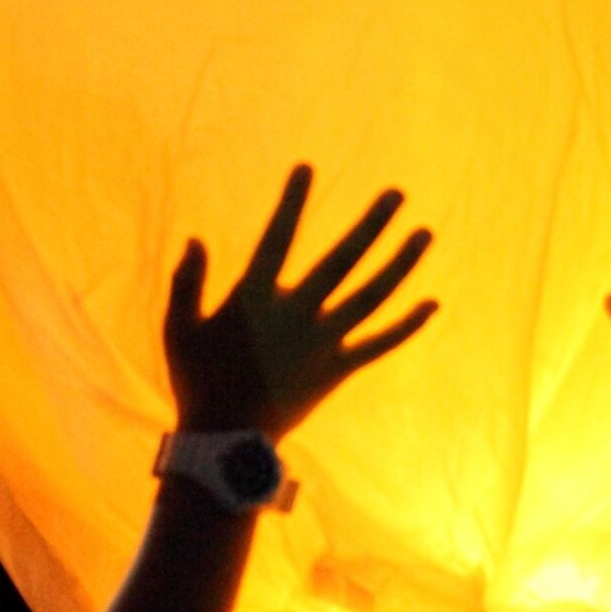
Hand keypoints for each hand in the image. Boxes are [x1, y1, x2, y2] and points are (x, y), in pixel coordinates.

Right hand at [163, 163, 438, 439]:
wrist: (227, 443)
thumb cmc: (198, 382)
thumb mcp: (179, 330)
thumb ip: (186, 282)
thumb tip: (196, 240)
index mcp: (256, 298)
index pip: (277, 238)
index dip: (291, 203)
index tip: (306, 168)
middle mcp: (297, 314)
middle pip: (343, 260)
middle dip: (372, 225)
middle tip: (398, 194)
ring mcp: (323, 342)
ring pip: (372, 296)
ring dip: (401, 264)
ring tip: (425, 234)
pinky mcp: (338, 369)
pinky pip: (379, 343)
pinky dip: (407, 325)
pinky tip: (432, 304)